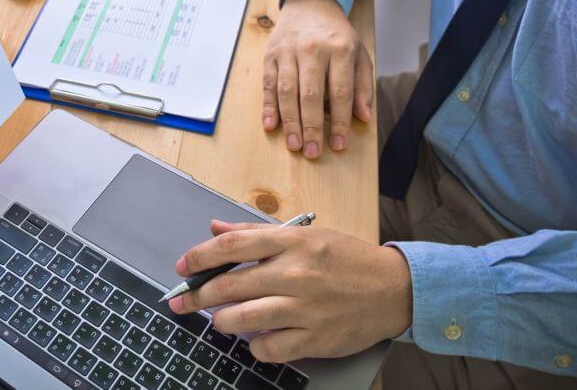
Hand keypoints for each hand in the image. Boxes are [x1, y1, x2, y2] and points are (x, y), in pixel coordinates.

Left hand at [169, 221, 412, 362]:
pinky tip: (254, 339)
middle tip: (181, 302)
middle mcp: (296, 273)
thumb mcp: (305, 234)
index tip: (182, 268)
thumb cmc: (347, 259)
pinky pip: (270, 348)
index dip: (199, 257)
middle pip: (231, 285)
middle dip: (198, 296)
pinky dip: (255, 346)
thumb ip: (256, 233)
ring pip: (245, 318)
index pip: (232, 246)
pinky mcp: (317, 338)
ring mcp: (307, 308)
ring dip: (222, 322)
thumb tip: (214, 228)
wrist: (395, 289)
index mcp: (292, 242)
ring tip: (219, 321)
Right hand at [262, 0, 372, 158]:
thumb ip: (363, 85)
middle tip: (312, 152)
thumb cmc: (336, 34)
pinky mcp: (270, 55)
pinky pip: (268, 84)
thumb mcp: (359, 53)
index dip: (339, 121)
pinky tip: (270, 125)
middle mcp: (312, 49)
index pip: (340, 92)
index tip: (338, 144)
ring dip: (289, 121)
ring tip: (293, 145)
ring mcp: (288, 51)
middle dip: (311, 127)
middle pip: (310, 95)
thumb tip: (362, 117)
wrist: (310, 4)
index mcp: (340, 49)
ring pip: (287, 91)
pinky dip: (268, 106)